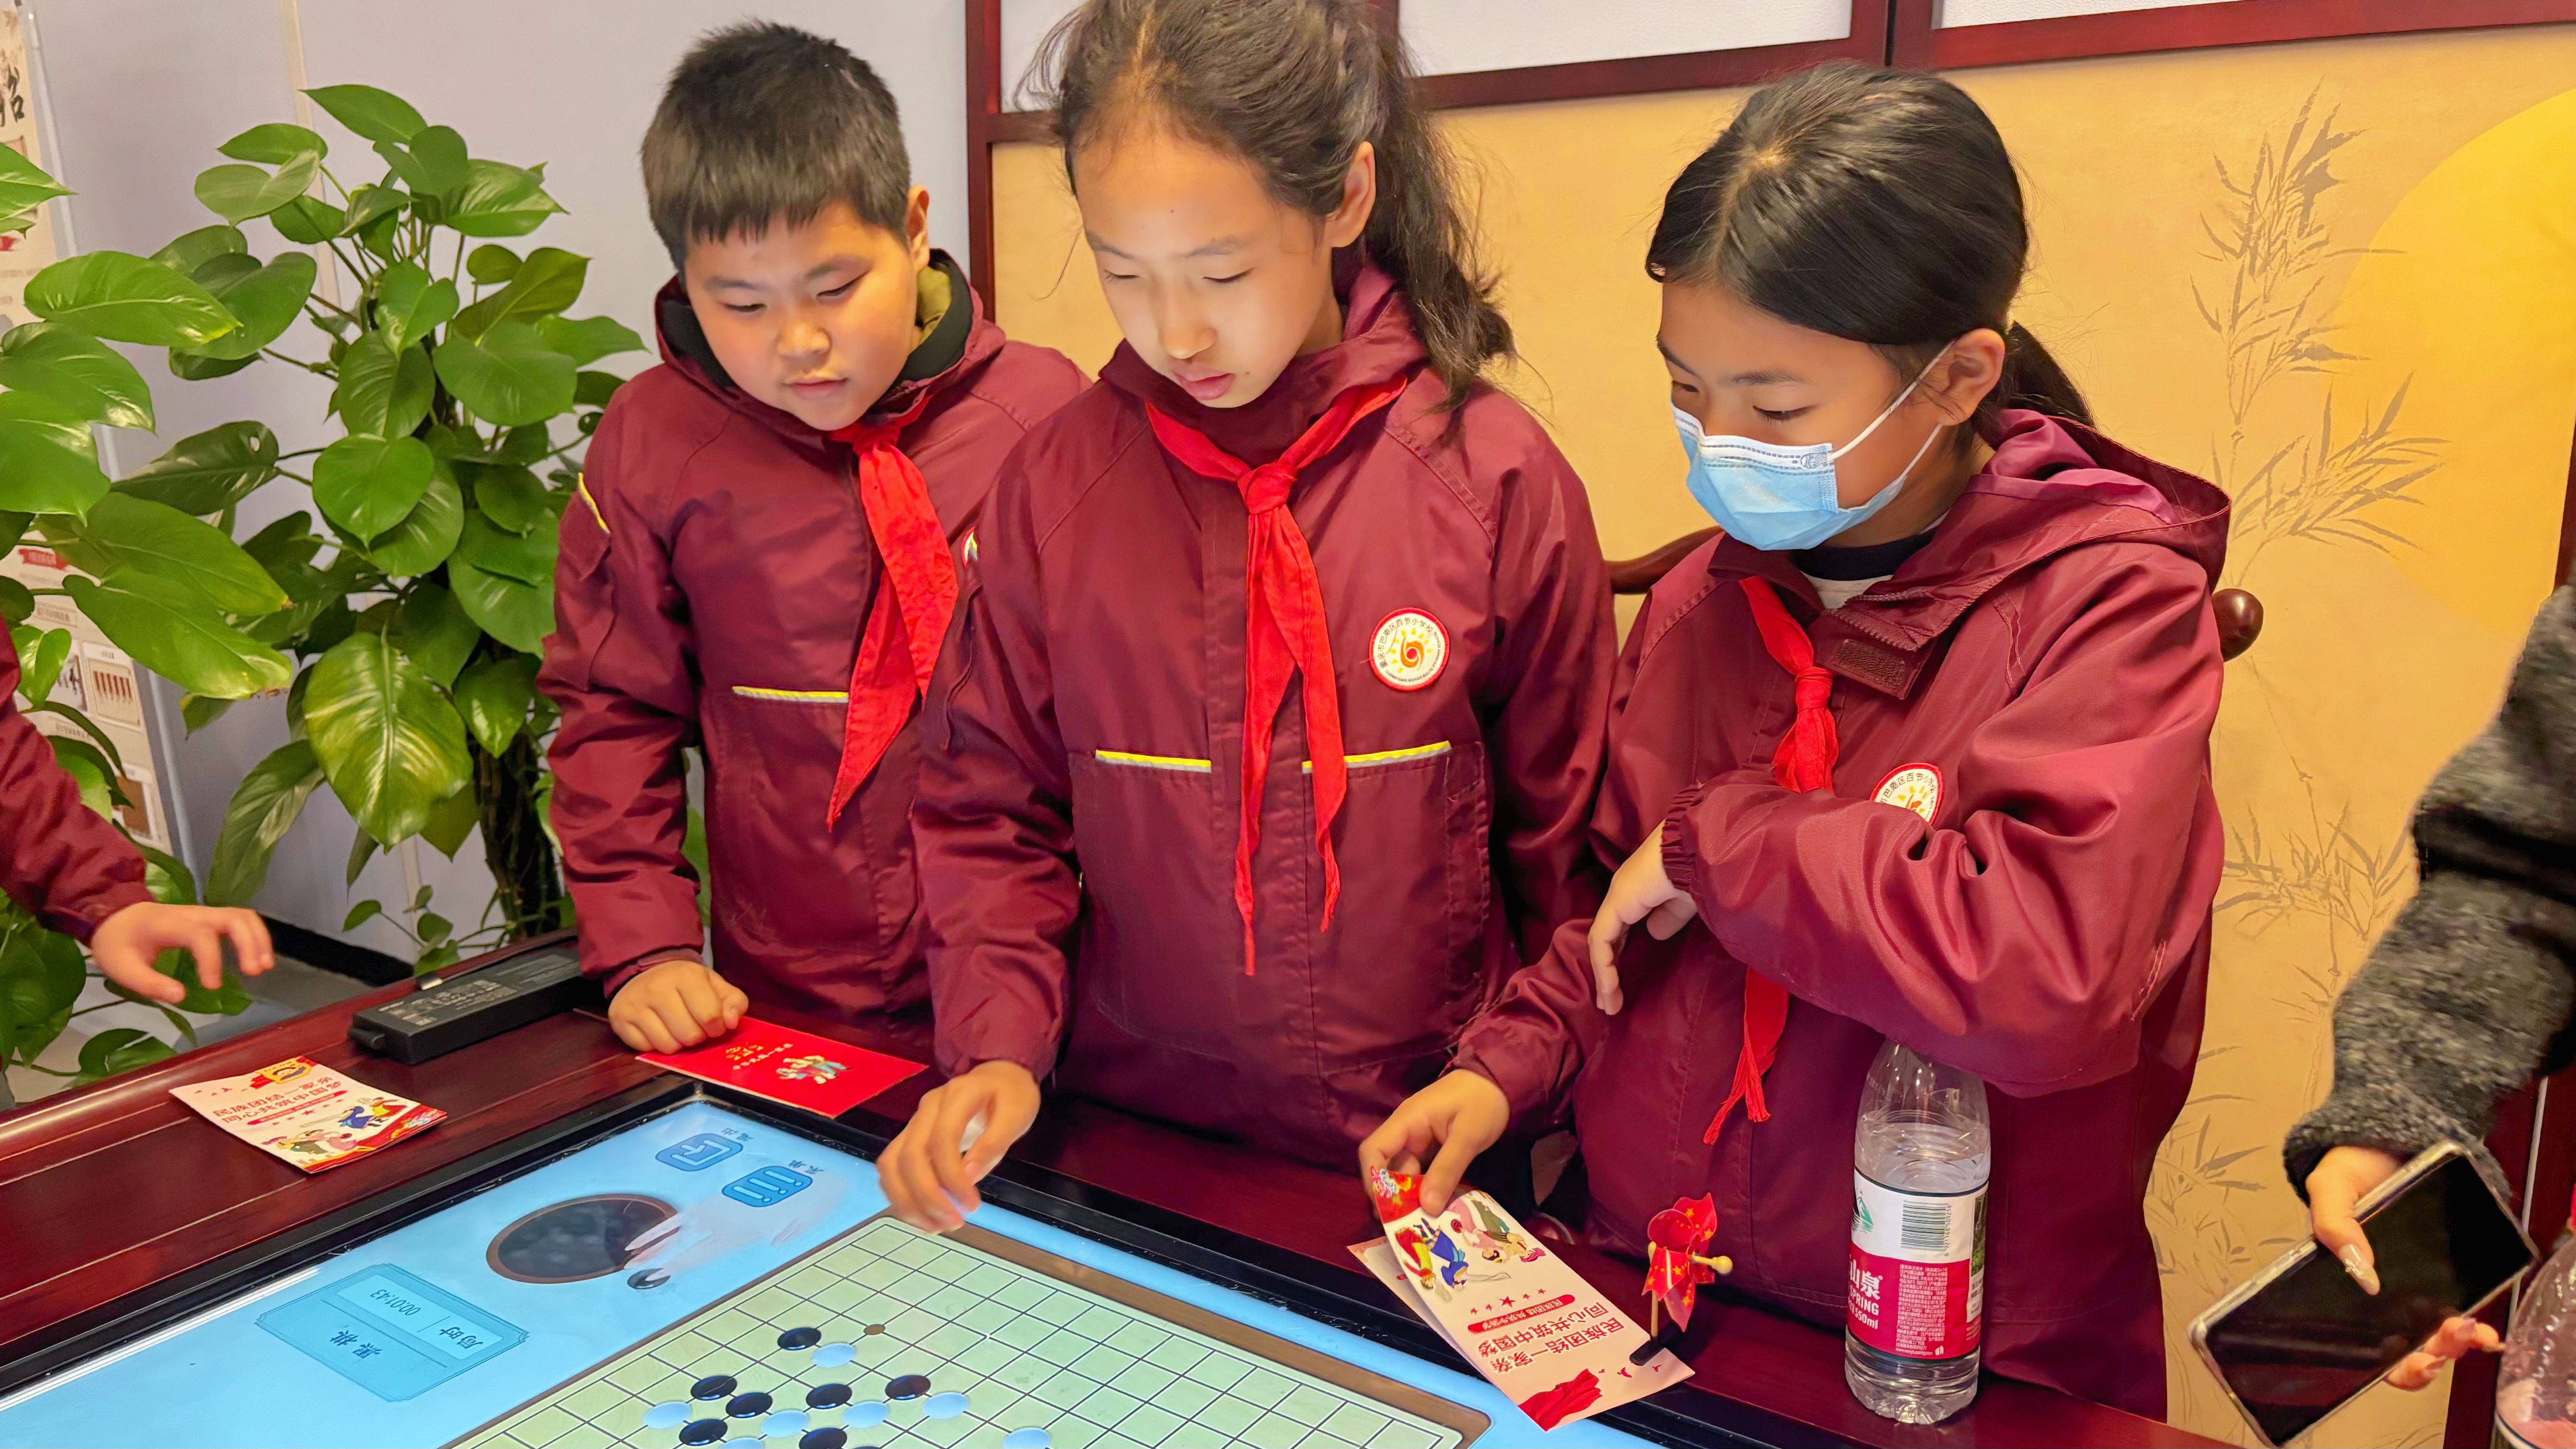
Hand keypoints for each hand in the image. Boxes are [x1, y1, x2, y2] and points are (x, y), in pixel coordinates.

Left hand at [89, 902, 271, 1003]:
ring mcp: (203, 914)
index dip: (211, 960)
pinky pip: (240, 920)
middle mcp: (192, 913)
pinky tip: (258, 958)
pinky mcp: (210, 919)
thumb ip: (149, 983)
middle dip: (250, 943)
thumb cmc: (118, 944)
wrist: (115, 917)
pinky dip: (254, 936)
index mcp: (168, 924)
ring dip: (258, 939)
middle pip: (233, 917)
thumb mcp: (121, 967)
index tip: (212, 987)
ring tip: (263, 967)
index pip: (200, 934)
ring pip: (242, 916)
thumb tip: (181, 997)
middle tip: (254, 972)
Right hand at [607, 958, 746, 1052]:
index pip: (710, 1016)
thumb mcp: (715, 986)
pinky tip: (658, 1029)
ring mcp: (635, 1005)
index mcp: (685, 976)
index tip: (713, 1023)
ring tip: (676, 1028)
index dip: (717, 1027)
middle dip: (697, 1036)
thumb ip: (734, 1002)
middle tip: (693, 1025)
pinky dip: (656, 1045)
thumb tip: (731, 1022)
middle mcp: (656, 988)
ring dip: (677, 1043)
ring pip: (668, 1046)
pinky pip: (646, 1050)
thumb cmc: (686, 984)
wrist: (645, 973)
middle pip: (689, 1035)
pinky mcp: (619, 1020)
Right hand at [877, 1060, 1041, 1231]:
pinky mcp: (909, 1136)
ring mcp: (914, 1121)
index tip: (972, 1206)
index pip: (941, 1140)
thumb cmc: (1011, 1095)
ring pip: (891, 1164)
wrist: (997, 1076)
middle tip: (953, 1223)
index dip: (952, 1178)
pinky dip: (900, 1195)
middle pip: (909, 1155)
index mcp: (957, 1096)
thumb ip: (994, 1144)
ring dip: (906, 1201)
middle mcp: (927, 1107)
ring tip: (934, 1226)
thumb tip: (969, 1177)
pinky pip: (891, 1168)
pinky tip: (921, 1215)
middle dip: (927, 1196)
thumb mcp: (1017, 1114)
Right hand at [1358, 1070, 1508, 1213]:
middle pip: (1385, 1167)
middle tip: (1406, 1226)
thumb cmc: (1483, 1102)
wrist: (1502, 1080)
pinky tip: (1436, 1208)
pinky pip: (1422, 1172)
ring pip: (1404, 1173)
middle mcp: (1406, 1131)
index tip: (1385, 1208)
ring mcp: (1419, 1140)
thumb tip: (1427, 1208)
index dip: (1372, 1179)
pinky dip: (1426, 1189)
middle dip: (1392, 1196)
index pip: (1372, 1150)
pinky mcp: (1432, 1148)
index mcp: (1407, 1121)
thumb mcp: (1468, 1136)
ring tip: (1422, 1223)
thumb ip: (1447, 1170)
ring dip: (1410, 1196)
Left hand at [1586, 824, 1695, 1014]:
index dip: (1620, 955)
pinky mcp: (1615, 906)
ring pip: (1601, 943)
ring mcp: (1616, 898)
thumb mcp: (1684, 903)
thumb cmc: (1698, 873)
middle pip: (1607, 938)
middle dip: (1607, 971)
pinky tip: (1609, 988)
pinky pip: (1602, 941)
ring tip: (1608, 1005)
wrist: (1696, 852)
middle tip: (1608, 1002)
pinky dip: (1604, 967)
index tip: (1622, 984)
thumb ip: (1668, 918)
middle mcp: (1622, 893)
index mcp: (1638, 891)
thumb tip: (1654, 933)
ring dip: (1604, 976)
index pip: (1621, 927)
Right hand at [2307, 1145, 2505, 1390]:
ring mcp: (2416, 1284)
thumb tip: (2362, 1275)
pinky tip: (2488, 1332)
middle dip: (2430, 1356)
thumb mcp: (2329, 1186)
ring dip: (2455, 1344)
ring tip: (2471, 1331)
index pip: (2362, 1340)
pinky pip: (2458, 1311)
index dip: (2389, 1363)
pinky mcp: (2445, 1272)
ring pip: (2434, 1337)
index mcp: (2346, 1280)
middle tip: (2449, 1337)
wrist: (2392, 1136)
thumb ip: (2333, 1224)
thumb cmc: (2351, 1165)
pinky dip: (2475, 1330)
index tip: (2415, 1361)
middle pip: (2404, 1349)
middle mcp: (2381, 1293)